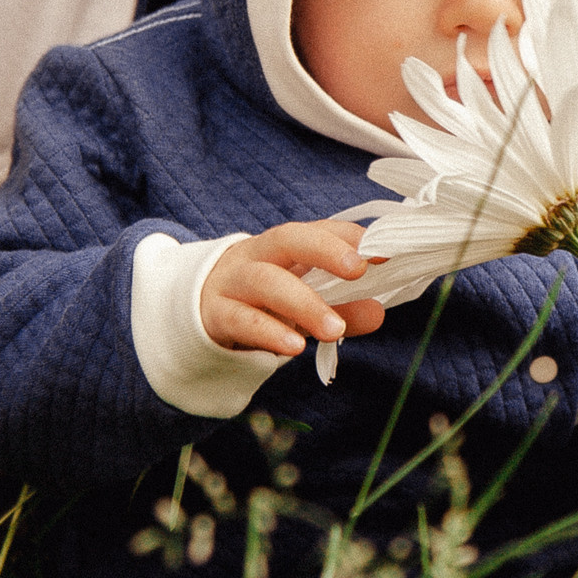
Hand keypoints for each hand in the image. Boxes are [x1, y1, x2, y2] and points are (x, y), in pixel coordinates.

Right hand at [201, 221, 386, 356]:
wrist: (194, 315)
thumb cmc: (259, 304)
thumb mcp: (304, 304)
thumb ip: (342, 308)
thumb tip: (378, 311)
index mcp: (282, 247)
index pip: (319, 230)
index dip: (350, 238)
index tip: (384, 252)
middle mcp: (257, 256)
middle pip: (288, 239)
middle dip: (325, 250)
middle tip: (359, 270)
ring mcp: (232, 283)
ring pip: (265, 281)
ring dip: (303, 303)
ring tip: (334, 328)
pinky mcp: (215, 314)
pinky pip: (242, 320)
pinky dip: (270, 332)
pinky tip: (294, 347)